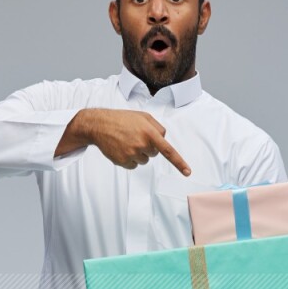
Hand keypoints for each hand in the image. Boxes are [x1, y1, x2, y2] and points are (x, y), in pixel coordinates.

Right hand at [56, 108, 190, 174]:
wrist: (99, 125)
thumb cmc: (123, 119)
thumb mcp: (143, 116)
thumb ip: (157, 127)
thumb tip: (163, 139)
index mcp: (149, 132)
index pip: (167, 150)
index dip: (179, 162)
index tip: (188, 172)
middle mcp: (142, 145)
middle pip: (154, 153)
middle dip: (148, 146)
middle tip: (135, 136)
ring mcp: (132, 154)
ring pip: (144, 160)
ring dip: (139, 153)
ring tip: (127, 141)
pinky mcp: (123, 162)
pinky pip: (134, 165)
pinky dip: (130, 159)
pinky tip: (122, 148)